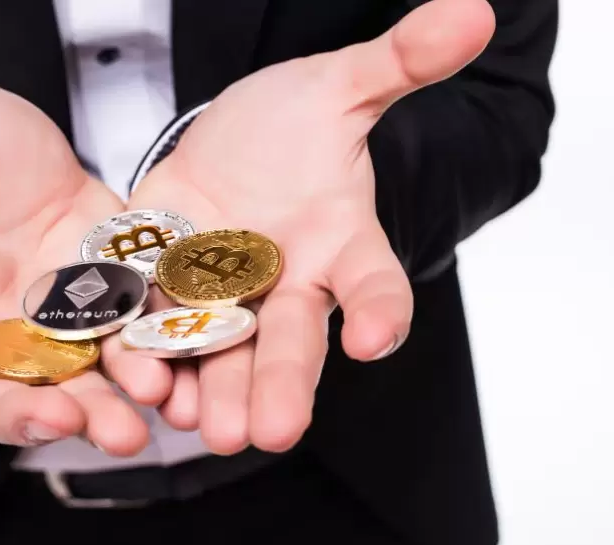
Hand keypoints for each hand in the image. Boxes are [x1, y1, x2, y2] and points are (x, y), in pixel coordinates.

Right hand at [0, 65, 171, 453]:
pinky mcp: (107, 324)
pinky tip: (178, 384)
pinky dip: (150, 373)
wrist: (39, 166)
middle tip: (58, 419)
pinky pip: (126, 359)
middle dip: (21, 414)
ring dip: (99, 412)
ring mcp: (50, 336)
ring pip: (66, 393)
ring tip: (134, 426)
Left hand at [128, 0, 495, 453]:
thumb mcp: (338, 90)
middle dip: (279, 385)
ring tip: (201, 427)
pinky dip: (145, 351)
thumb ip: (396, 64)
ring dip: (209, 387)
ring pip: (220, 349)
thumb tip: (473, 12)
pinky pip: (155, 322)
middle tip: (270, 434)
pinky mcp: (161, 285)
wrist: (227, 144)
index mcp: (340, 246)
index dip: (378, 311)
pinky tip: (140, 383)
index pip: (373, 284)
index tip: (375, 337)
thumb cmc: (293, 126)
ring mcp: (221, 294)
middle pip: (288, 341)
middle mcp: (286, 285)